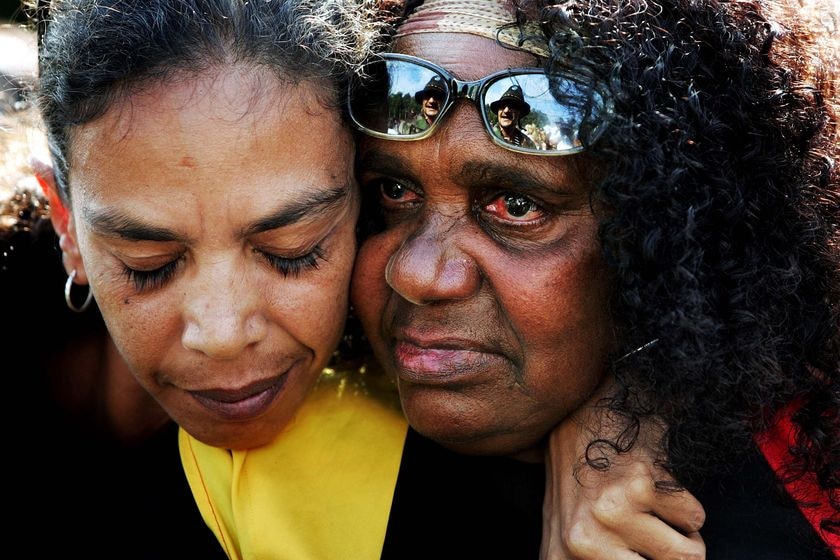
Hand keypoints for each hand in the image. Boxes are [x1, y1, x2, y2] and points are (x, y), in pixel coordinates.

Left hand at [541, 379, 705, 559]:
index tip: (645, 553)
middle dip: (672, 556)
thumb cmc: (583, 475)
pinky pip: (696, 517)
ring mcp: (607, 516)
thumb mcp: (568, 530)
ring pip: (690, 555)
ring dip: (683, 530)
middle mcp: (579, 546)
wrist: (590, 409)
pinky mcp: (638, 487)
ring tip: (650, 501)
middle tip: (649, 528)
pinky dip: (687, 500)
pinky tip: (654, 475)